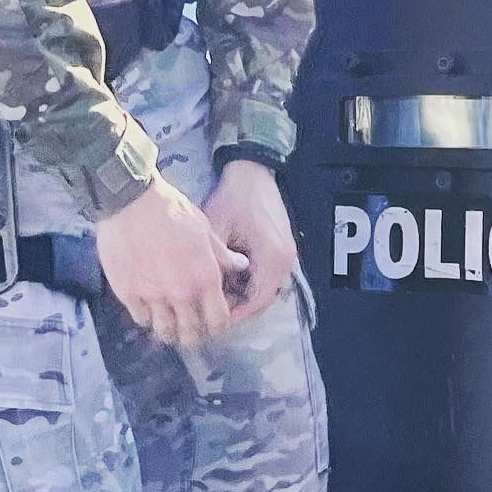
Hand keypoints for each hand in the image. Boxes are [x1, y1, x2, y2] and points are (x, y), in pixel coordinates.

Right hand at [96, 175, 248, 351]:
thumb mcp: (205, 229)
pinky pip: (141, 319)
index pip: (218, 320)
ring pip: (164, 331)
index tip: (215, 325)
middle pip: (190, 333)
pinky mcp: (128, 293)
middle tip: (192, 333)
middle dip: (194, 337)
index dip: (218, 327)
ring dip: (169, 332)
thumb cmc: (171, 210)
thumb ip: (222, 255)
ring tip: (170, 328)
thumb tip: (241, 266)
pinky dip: (147, 318)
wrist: (130, 201)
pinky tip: (149, 311)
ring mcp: (152, 296)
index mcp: (204, 278)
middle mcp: (180, 293)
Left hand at [202, 159, 296, 322]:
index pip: (258, 300)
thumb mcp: (217, 229)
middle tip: (213, 311)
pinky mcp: (283, 247)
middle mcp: (285, 258)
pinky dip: (252, 281)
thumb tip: (204, 292)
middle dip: (240, 307)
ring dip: (246, 295)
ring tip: (219, 297)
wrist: (252, 172)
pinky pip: (270, 275)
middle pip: (265, 297)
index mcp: (272, 256)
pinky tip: (230, 279)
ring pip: (267, 287)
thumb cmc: (234, 197)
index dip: (236, 314)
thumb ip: (215, 262)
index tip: (214, 319)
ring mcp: (287, 252)